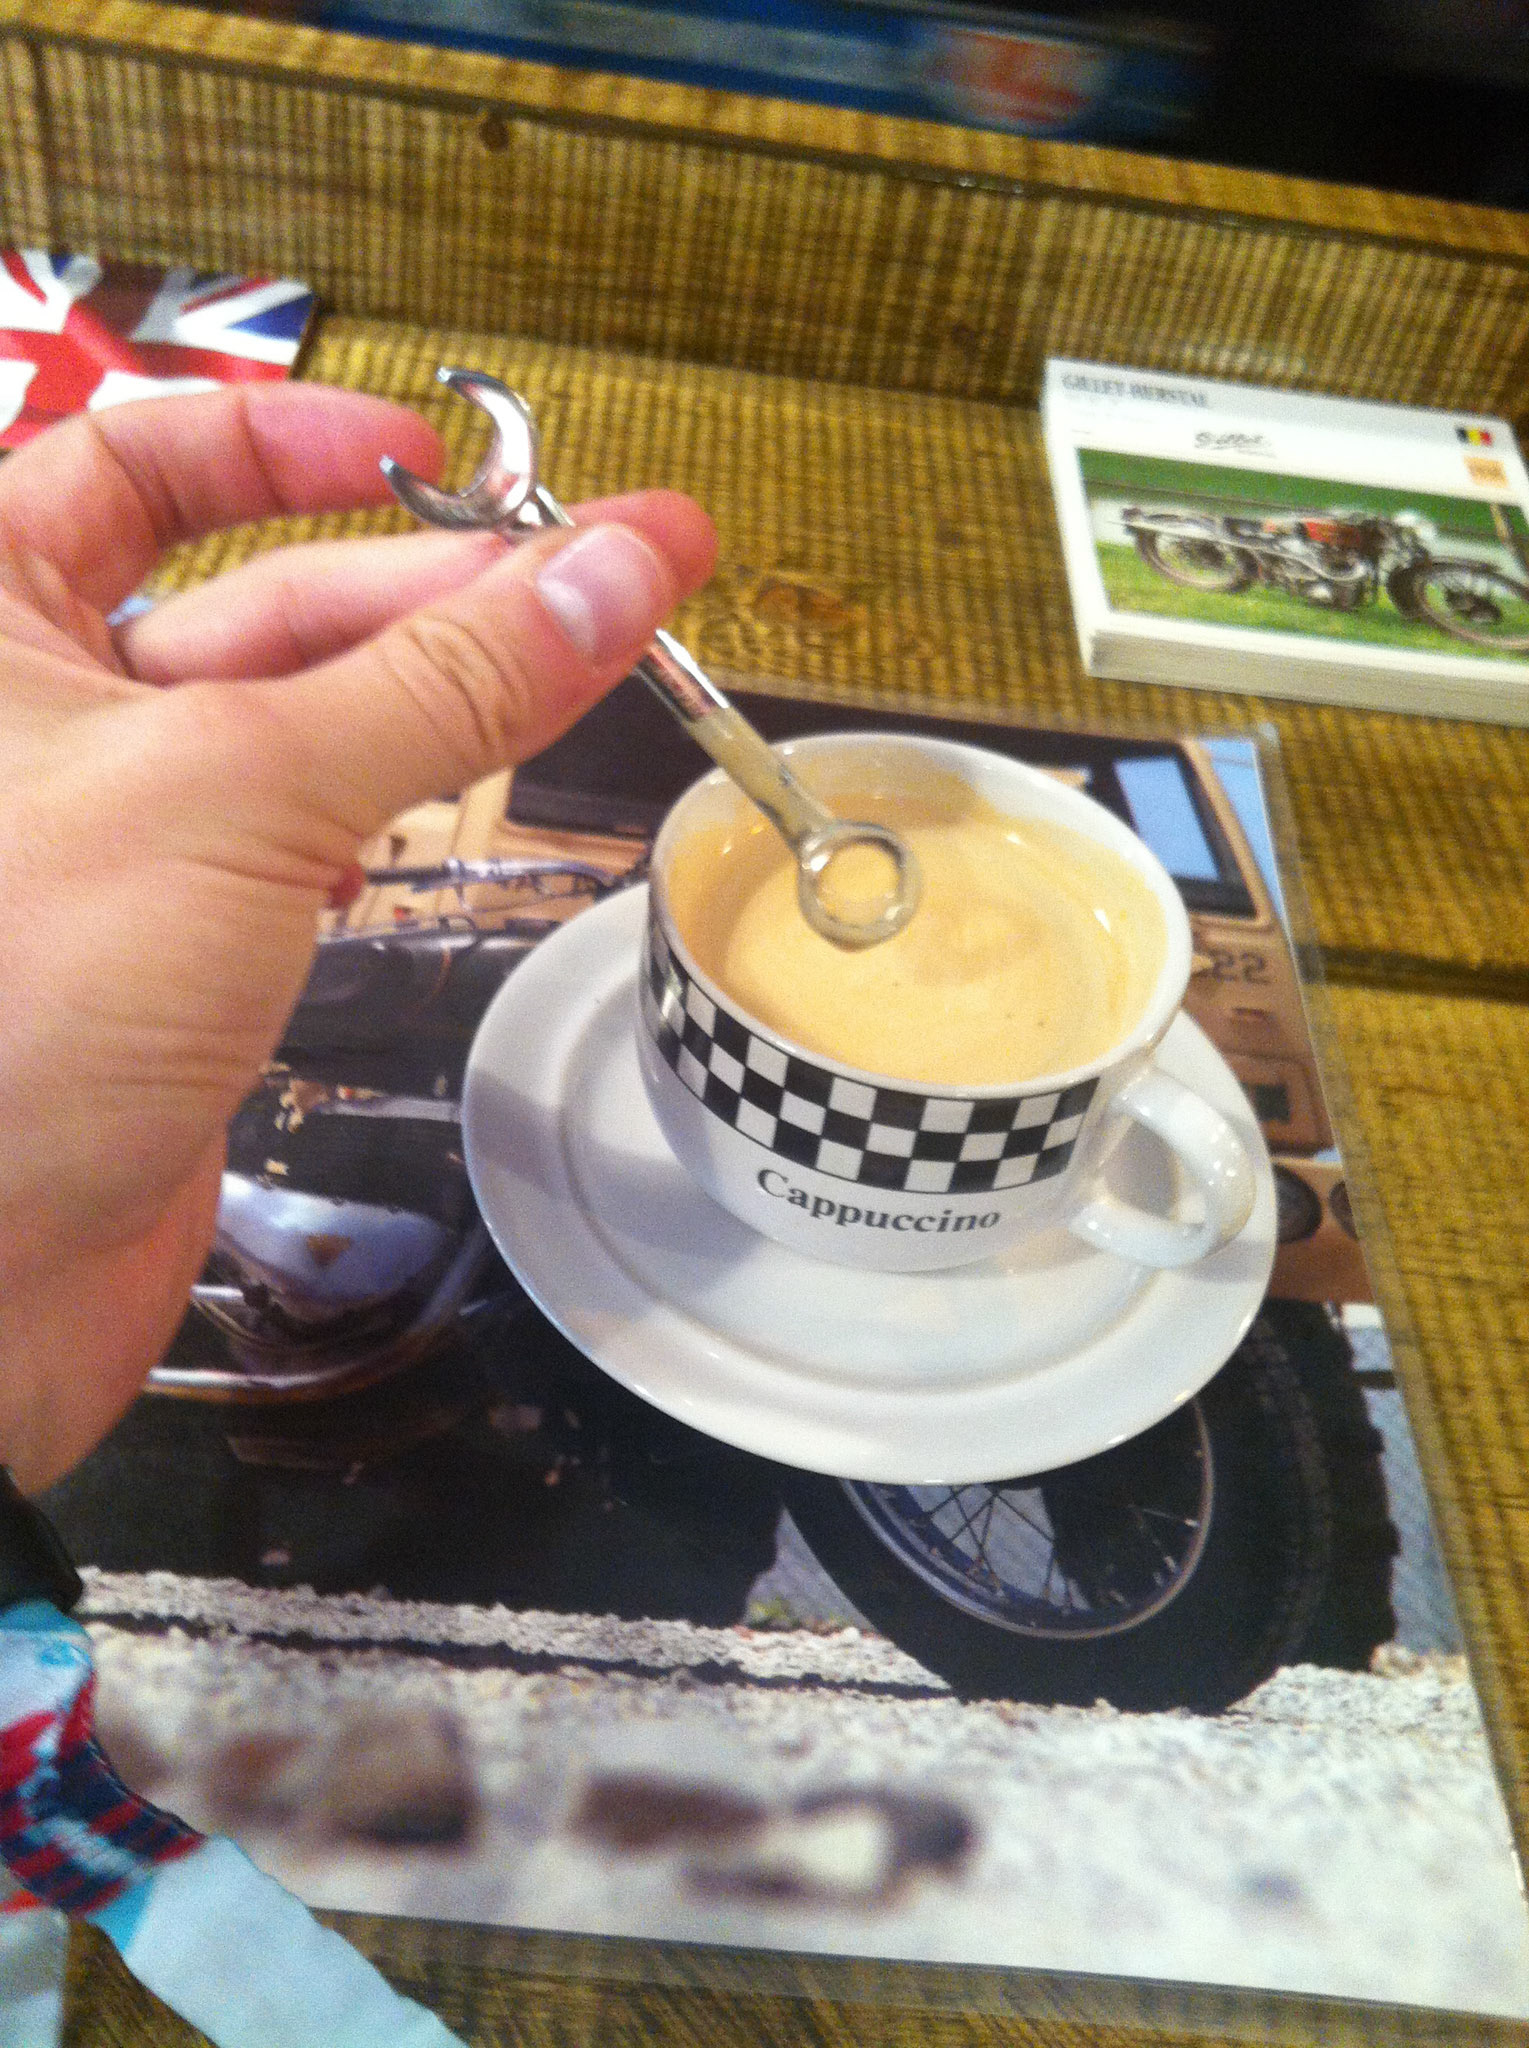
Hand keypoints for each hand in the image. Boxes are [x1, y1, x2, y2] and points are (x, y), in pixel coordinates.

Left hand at [0, 384, 715, 1490]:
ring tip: (562, 683)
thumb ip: (443, 680)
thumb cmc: (18, 1006)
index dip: (292, 441)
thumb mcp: (246, 794)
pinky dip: (373, 822)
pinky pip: (293, 842)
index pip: (139, 456)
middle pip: (256, 599)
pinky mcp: (167, 943)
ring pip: (290, 730)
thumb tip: (610, 573)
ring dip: (420, 708)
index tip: (433, 458)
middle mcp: (36, 708)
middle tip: (600, 587)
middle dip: (427, 591)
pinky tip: (430, 825)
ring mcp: (107, 833)